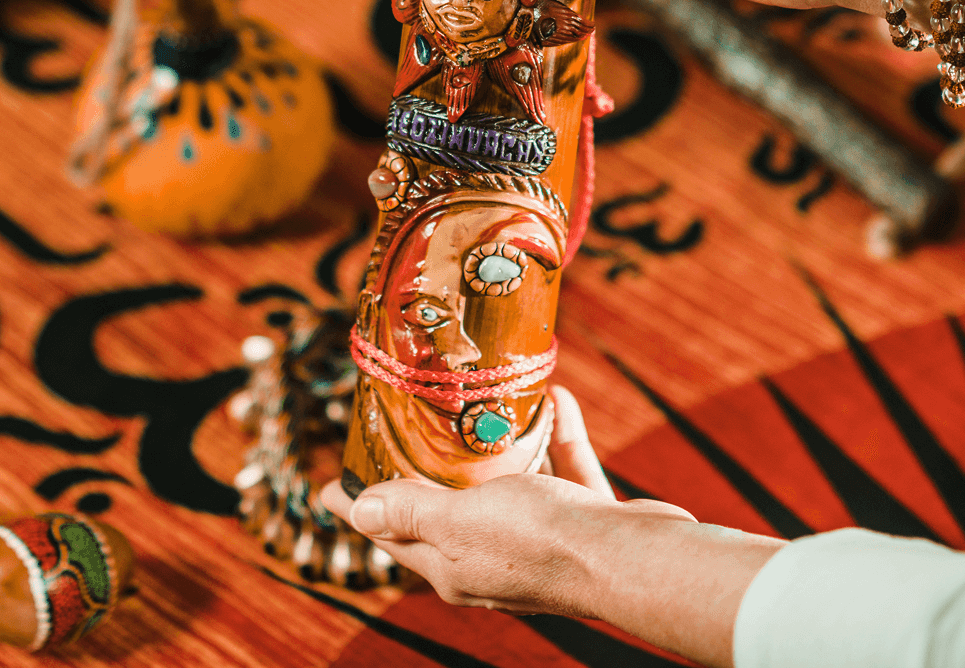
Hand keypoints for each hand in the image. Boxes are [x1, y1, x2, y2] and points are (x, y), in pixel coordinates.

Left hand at [321, 387, 692, 614]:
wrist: (633, 561)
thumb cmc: (542, 543)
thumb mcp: (463, 520)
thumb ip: (416, 510)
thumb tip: (362, 510)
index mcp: (453, 565)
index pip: (392, 535)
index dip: (359, 508)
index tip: (330, 483)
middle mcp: (491, 557)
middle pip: (446, 510)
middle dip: (427, 472)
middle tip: (406, 427)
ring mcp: (538, 540)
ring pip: (508, 487)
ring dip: (498, 448)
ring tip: (484, 404)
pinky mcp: (581, 520)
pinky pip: (561, 470)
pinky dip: (554, 435)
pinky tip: (555, 399)